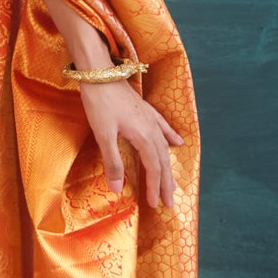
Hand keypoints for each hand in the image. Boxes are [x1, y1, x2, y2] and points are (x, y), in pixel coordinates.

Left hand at [76, 76, 183, 208]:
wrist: (100, 72)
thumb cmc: (99, 103)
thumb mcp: (103, 135)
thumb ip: (113, 162)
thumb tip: (118, 189)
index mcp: (143, 137)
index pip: (153, 168)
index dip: (154, 187)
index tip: (155, 204)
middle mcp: (152, 129)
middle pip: (163, 160)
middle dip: (166, 183)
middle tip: (170, 203)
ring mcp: (150, 118)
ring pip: (164, 147)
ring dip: (168, 166)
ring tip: (173, 183)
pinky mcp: (145, 110)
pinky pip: (163, 127)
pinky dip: (170, 137)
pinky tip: (177, 143)